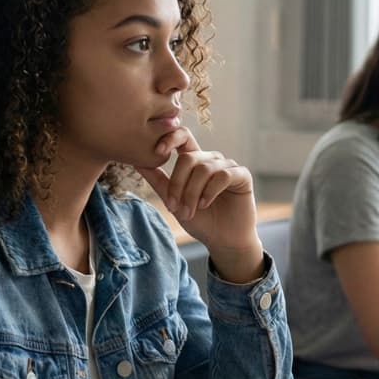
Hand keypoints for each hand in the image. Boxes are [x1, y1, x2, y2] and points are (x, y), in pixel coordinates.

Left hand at [135, 127, 262, 279]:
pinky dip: (210, 191)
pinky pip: (223, 175)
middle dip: (178, 183)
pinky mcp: (242, 175)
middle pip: (189, 158)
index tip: (157, 152)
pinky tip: (205, 204)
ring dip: (192, 193)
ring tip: (189, 211)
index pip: (183, 137)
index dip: (170, 138)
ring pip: (204, 169)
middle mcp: (212, 160)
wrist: (223, 241)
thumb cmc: (200, 220)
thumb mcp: (173, 200)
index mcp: (195, 161)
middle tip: (174, 207)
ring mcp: (228, 166)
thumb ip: (158, 180)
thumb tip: (136, 161)